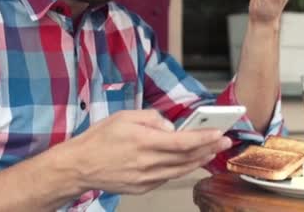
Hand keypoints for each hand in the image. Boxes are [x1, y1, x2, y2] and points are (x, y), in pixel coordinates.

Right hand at [64, 110, 231, 194]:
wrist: (80, 166)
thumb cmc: (99, 139)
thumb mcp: (124, 116)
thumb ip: (151, 118)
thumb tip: (170, 127)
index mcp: (143, 141)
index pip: (183, 142)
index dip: (204, 138)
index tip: (219, 133)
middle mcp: (147, 162)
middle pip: (187, 158)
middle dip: (209, 148)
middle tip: (224, 141)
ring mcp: (146, 178)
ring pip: (180, 170)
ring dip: (199, 161)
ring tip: (211, 152)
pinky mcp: (142, 188)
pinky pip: (167, 177)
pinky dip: (181, 169)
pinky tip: (188, 163)